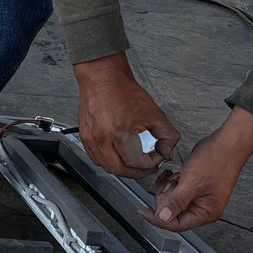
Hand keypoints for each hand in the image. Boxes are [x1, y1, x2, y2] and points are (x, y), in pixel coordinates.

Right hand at [74, 53, 178, 175]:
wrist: (102, 79)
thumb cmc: (123, 92)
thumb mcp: (154, 112)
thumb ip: (167, 135)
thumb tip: (167, 151)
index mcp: (120, 132)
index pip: (136, 162)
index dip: (151, 164)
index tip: (156, 157)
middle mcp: (102, 138)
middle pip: (119, 170)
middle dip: (137, 172)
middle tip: (147, 167)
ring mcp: (91, 139)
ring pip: (106, 167)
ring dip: (122, 169)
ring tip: (134, 163)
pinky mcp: (85, 137)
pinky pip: (96, 158)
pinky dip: (109, 162)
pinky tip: (118, 155)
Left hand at [150, 109, 252, 231]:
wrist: (227, 143)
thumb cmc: (218, 160)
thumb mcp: (192, 183)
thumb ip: (176, 202)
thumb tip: (163, 217)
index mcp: (206, 212)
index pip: (176, 225)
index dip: (158, 219)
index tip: (143, 211)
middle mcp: (203, 207)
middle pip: (171, 212)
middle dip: (165, 196)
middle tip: (171, 183)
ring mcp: (198, 197)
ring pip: (171, 200)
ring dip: (168, 187)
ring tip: (176, 177)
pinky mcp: (194, 187)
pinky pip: (175, 189)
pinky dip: (172, 181)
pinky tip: (176, 174)